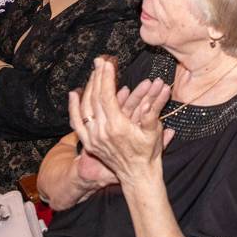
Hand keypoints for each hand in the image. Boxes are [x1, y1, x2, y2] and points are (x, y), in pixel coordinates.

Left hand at [70, 58, 174, 184]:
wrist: (137, 175)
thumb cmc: (147, 153)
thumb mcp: (154, 131)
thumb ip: (154, 110)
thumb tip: (163, 88)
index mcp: (117, 127)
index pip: (107, 96)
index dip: (106, 78)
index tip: (108, 63)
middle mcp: (101, 132)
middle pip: (94, 98)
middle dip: (97, 77)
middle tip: (100, 61)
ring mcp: (93, 138)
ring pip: (84, 107)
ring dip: (88, 88)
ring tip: (93, 73)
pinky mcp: (89, 142)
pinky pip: (77, 122)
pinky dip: (73, 107)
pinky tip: (74, 93)